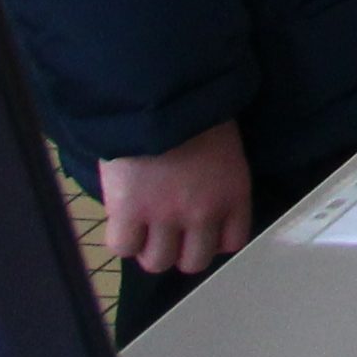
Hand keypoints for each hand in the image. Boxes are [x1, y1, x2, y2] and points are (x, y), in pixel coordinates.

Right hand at [100, 123, 254, 279]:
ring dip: (149, 248)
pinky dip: (122, 238)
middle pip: (194, 262)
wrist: (159, 94)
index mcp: (234, 193)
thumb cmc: (194, 110)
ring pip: (158, 262)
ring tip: (142, 227)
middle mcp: (204, 212)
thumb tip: (201, 199)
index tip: (199, 230)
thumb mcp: (223, 147)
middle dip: (180, 250)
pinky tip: (122, 220)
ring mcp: (165, 216)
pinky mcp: (129, 212)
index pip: (232, 242)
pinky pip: (123, 247)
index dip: (212, 240)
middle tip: (167, 231)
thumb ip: (217, 180)